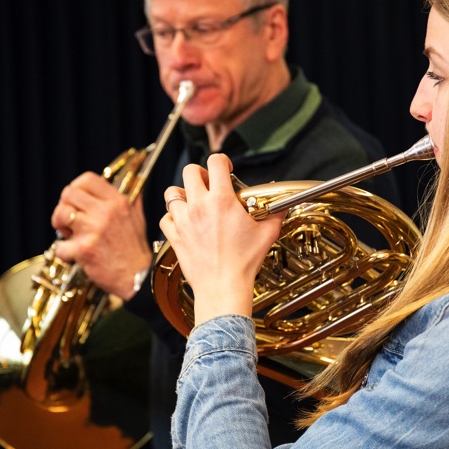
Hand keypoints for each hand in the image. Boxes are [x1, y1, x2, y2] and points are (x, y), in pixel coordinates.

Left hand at [51, 172, 152, 299]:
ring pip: (61, 214)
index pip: (88, 179)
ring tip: (68, 235)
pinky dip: (63, 252)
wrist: (137, 277)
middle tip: (68, 220)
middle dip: (63, 206)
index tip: (75, 199)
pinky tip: (73, 256)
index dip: (76, 186)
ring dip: (59, 225)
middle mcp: (106, 212)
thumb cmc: (134, 249)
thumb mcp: (137, 217)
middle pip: (69, 193)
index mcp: (118, 201)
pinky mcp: (84, 250)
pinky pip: (60, 246)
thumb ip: (130, 199)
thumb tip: (124, 182)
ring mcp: (94, 230)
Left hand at [159, 154, 283, 324]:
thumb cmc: (244, 262)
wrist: (223, 287)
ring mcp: (184, 220)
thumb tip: (283, 207)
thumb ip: (276, 216)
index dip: (222, 161)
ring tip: (193, 202)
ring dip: (182, 194)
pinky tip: (184, 222)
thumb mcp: (267, 234)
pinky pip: (165, 217)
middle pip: (190, 171)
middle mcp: (199, 206)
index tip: (226, 169)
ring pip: (171, 193)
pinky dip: (172, 217)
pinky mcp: (174, 235)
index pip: (215, 162)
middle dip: (200, 174)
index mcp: (222, 200)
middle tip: (208, 184)